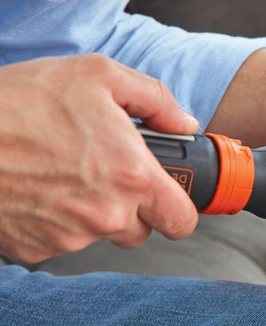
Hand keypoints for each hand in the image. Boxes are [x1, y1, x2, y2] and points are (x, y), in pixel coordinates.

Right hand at [0, 55, 199, 262]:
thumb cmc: (21, 102)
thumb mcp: (98, 76)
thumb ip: (155, 100)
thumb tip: (183, 122)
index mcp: (132, 177)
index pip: (182, 222)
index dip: (180, 212)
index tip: (171, 200)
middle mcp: (106, 215)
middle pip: (142, 231)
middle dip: (134, 209)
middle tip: (108, 177)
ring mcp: (71, 237)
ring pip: (102, 235)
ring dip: (94, 214)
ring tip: (65, 174)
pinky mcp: (38, 249)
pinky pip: (62, 241)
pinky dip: (57, 221)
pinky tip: (39, 190)